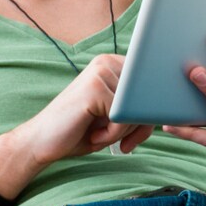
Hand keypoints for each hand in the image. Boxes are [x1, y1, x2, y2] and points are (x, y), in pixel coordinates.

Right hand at [16, 52, 154, 165]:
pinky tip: (93, 135)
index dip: (149, 117)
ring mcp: (101, 72)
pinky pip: (123, 118)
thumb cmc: (82, 131)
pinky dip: (112, 135)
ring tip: (100, 134)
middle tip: (122, 143)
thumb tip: (165, 105)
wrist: (41, 142)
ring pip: (137, 109)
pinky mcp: (95, 88)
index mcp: (115, 64)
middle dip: (139, 127)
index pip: (152, 89)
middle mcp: (108, 62)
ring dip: (123, 132)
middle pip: (148, 98)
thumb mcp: (117, 118)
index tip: (135, 136)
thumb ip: (140, 108)